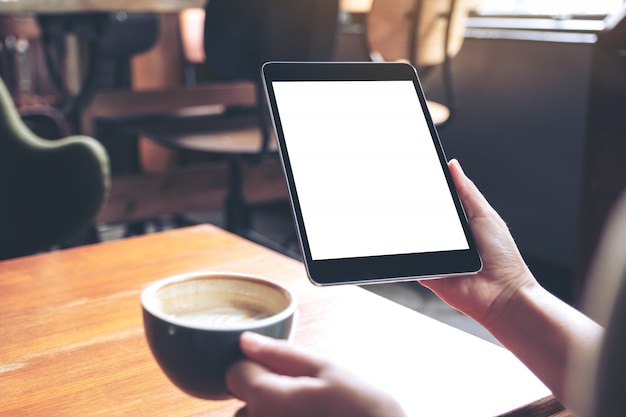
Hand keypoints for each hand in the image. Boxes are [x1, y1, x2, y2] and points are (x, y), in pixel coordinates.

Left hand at [226, 332, 406, 416]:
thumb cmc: (362, 411)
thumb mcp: (327, 370)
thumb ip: (281, 354)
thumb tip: (246, 340)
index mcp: (266, 398)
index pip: (235, 372)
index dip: (258, 366)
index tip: (283, 372)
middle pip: (245, 400)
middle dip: (268, 393)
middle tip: (307, 397)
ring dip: (274, 414)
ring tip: (312, 414)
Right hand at [420, 159, 537, 323]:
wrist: (502, 294)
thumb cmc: (502, 257)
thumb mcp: (485, 215)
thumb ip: (467, 191)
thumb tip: (453, 166)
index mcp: (460, 223)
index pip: (437, 202)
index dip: (425, 189)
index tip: (412, 174)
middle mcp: (446, 240)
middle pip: (421, 219)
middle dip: (411, 208)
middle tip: (400, 194)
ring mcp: (435, 257)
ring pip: (413, 238)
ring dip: (409, 231)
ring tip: (404, 219)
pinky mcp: (427, 274)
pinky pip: (411, 261)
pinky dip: (408, 254)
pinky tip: (408, 244)